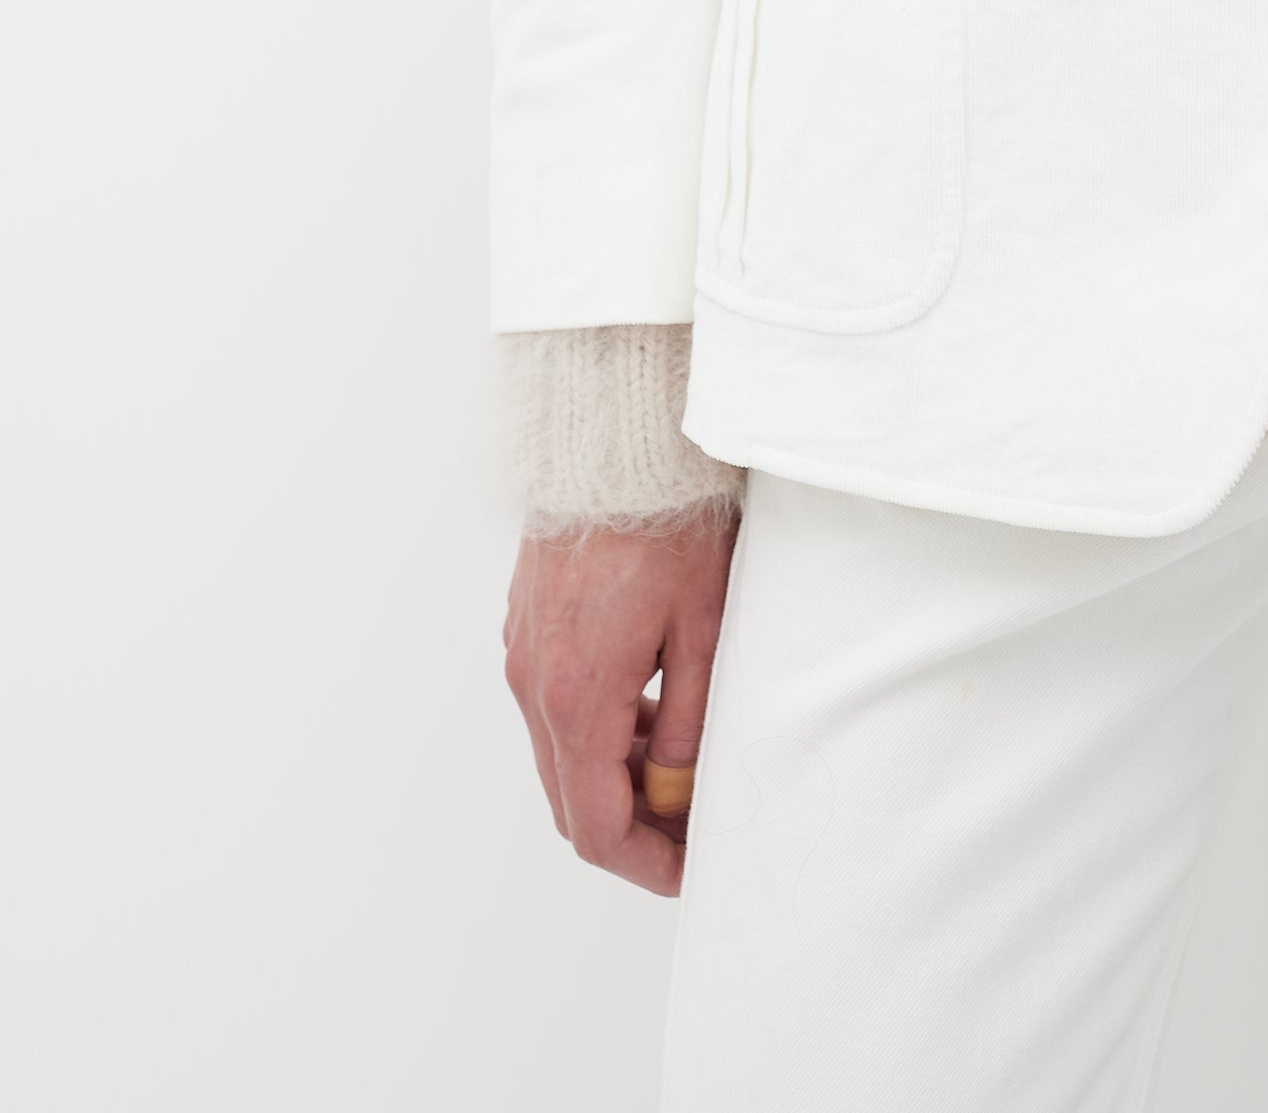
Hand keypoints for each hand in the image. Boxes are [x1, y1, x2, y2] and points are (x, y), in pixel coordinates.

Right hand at [504, 515, 736, 895]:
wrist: (615, 438)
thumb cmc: (669, 522)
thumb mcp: (704, 628)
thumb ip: (689, 723)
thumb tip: (679, 792)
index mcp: (577, 697)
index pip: (596, 826)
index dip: (645, 863)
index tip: (688, 870)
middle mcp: (534, 685)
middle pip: (571, 801)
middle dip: (631, 828)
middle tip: (692, 826)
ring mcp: (522, 655)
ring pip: (560, 756)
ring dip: (614, 778)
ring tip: (682, 763)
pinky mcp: (525, 627)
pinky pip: (552, 709)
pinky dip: (595, 731)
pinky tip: (649, 709)